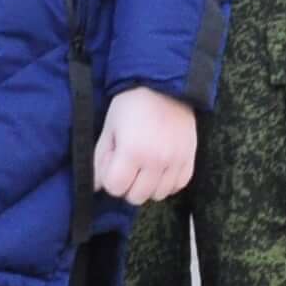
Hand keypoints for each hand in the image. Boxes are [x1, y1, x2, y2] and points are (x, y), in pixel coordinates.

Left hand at [95, 85, 198, 204]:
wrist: (165, 87)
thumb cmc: (130, 106)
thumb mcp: (108, 129)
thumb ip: (99, 159)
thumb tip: (95, 186)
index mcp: (133, 152)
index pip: (116, 188)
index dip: (110, 180)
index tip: (112, 165)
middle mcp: (157, 160)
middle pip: (137, 197)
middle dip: (127, 186)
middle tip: (126, 168)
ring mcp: (177, 161)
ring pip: (158, 195)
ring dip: (147, 187)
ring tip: (143, 167)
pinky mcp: (190, 159)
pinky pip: (178, 186)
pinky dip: (167, 183)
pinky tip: (159, 170)